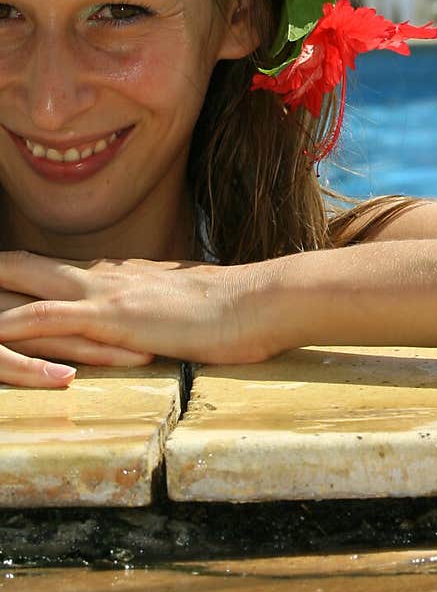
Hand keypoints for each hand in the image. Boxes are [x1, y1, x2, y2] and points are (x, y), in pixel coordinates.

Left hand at [0, 252, 274, 378]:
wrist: (257, 300)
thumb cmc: (229, 309)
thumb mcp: (178, 306)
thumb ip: (150, 308)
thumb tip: (142, 321)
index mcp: (113, 273)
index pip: (45, 266)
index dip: (8, 270)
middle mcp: (99, 275)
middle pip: (20, 265)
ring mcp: (103, 293)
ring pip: (23, 284)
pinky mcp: (112, 317)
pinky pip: (46, 318)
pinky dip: (13, 327)